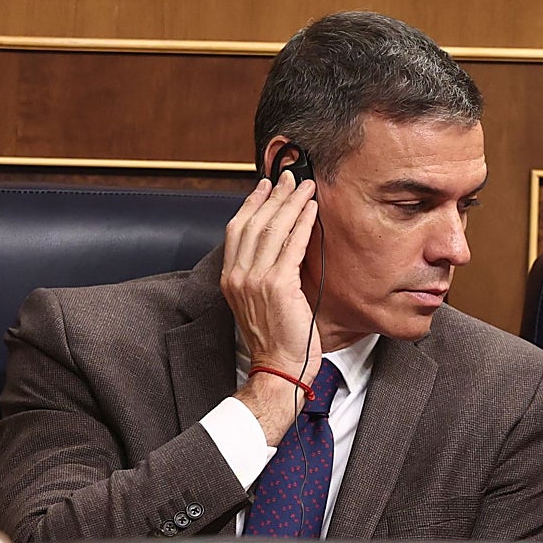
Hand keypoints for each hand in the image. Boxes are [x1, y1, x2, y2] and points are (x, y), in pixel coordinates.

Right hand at [221, 172, 320, 441]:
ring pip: (272, 229)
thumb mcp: (262, 302)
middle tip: (290, 176)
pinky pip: (291, 246)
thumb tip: (280, 249)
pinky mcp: (278, 285)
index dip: (252, 204)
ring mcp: (255, 280)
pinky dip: (303, 224)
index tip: (266, 185)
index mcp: (230, 278)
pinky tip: (312, 210)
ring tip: (305, 186)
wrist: (280, 366)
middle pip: (254, 222)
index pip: (237, 230)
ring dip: (291, 203)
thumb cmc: (277, 338)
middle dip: (274, 196)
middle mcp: (238, 275)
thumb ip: (264, 275)